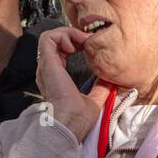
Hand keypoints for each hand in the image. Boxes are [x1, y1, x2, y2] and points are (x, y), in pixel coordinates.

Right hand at [36, 26, 111, 141]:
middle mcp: (48, 70)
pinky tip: (76, 45)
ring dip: (68, 33)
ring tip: (83, 41)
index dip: (74, 43)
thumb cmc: (78, 119)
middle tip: (89, 41)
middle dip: (73, 35)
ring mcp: (46, 66)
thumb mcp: (94, 100)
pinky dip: (63, 35)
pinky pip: (48, 38)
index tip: (89, 46)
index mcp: (56, 78)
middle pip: (54, 41)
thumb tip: (111, 81)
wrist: (69, 124)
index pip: (60, 52)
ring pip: (50, 37)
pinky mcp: (47, 63)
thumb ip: (100, 89)